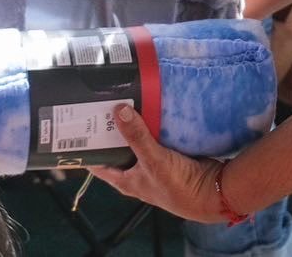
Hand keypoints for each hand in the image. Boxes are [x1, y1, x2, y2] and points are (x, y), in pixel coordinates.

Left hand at [90, 104, 225, 223]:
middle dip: (110, 128)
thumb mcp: (154, 161)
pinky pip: (155, 136)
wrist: (214, 193)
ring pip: (136, 139)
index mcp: (126, 180)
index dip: (86, 148)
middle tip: (101, 104)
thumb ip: (136, 137)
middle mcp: (136, 172)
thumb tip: (119, 111)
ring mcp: (153, 162)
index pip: (98, 164)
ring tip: (122, 99)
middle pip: (117, 148)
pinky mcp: (169, 154)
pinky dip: (151, 124)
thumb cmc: (179, 187)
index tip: (76, 126)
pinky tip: (148, 107)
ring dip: (132, 124)